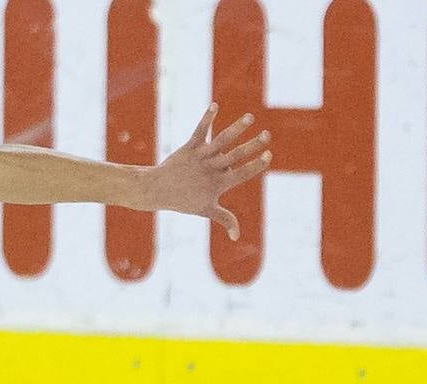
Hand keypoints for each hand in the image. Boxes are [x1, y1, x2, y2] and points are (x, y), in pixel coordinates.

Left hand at [143, 104, 270, 239]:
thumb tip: (236, 237)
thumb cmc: (184, 201)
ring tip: (250, 118)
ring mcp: (201, 157)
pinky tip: (215, 105)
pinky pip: (200, 131)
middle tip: (267, 135)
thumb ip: (225, 219)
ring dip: (236, 128)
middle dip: (252, 145)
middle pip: (235, 155)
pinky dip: (207, 118)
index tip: (268, 155)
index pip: (241, 174)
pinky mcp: (190, 147)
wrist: (157, 190)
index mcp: (218, 184)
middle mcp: (211, 169)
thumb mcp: (206, 210)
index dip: (255, 165)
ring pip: (221, 141)